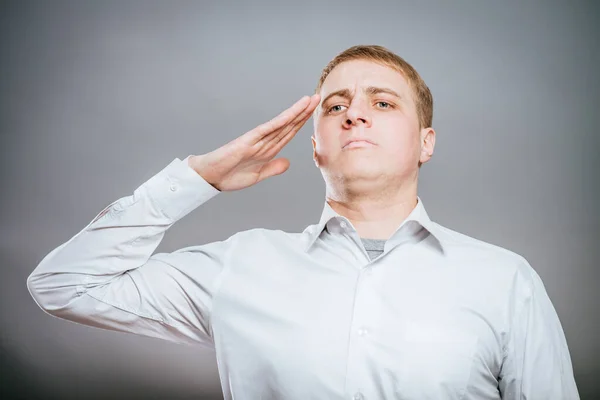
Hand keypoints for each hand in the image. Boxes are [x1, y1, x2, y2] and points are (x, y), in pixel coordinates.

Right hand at [189, 94, 319, 190]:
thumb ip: (272, 168)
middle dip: (303, 112)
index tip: (313, 112)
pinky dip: (281, 121)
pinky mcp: (248, 140)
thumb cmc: (228, 175)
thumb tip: (288, 162)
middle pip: (288, 125)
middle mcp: (264, 141)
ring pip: (281, 124)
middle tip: (317, 98)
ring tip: (309, 100)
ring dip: (296, 112)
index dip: (301, 123)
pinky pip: (268, 129)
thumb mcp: (257, 175)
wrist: (209, 178)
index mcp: (267, 150)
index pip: (288, 133)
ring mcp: (256, 139)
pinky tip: (292, 113)